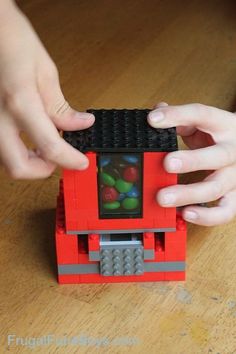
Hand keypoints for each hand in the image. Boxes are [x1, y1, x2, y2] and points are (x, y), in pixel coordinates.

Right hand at [0, 2, 93, 178]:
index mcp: (19, 101)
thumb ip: (60, 107)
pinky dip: (17, 150)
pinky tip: (28, 138)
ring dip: (28, 162)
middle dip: (41, 171)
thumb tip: (80, 125)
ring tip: (45, 148)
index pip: (50, 147)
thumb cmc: (11, 38)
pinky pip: (1, 147)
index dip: (69, 161)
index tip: (80, 163)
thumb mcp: (44, 70)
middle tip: (57, 160)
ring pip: (5, 161)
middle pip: (17, 168)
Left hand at [148, 102, 235, 225]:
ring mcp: (235, 175)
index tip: (154, 120)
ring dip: (189, 193)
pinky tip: (185, 213)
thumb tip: (157, 113)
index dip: (177, 116)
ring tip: (164, 197)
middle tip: (167, 163)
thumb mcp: (203, 122)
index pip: (202, 115)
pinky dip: (206, 216)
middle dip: (191, 161)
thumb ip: (180, 118)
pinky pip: (224, 210)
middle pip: (216, 157)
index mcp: (225, 125)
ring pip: (216, 187)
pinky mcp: (235, 195)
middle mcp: (233, 151)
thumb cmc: (219, 135)